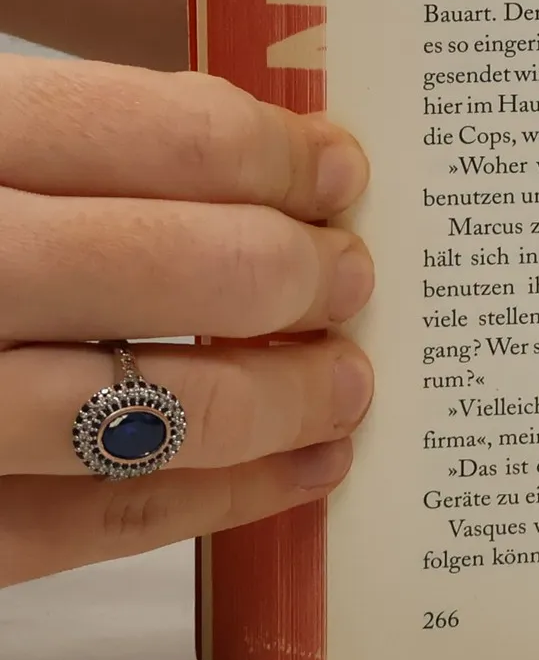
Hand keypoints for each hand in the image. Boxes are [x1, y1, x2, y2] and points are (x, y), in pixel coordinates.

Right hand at [0, 56, 372, 585]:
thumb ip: (62, 149)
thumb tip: (264, 158)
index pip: (138, 133)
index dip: (267, 154)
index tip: (341, 172)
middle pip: (155, 269)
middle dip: (287, 277)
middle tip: (354, 279)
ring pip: (133, 413)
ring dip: (273, 402)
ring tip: (348, 386)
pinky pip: (84, 526)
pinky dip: (209, 504)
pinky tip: (293, 477)